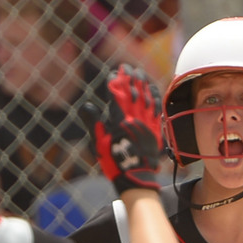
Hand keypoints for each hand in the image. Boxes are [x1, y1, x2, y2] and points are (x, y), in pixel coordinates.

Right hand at [81, 64, 162, 194]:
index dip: (115, 82)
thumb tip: (87, 105)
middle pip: (133, 92)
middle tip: (126, 67)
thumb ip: (93, 122)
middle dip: (129, 78)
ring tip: (139, 72)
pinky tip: (152, 88)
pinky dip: (154, 96)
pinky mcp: (155, 129)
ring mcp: (146, 123)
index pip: (116, 95)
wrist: (136, 176)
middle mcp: (134, 119)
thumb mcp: (99, 143)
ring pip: (145, 98)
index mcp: (119, 121)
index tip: (113, 73)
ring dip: (142, 83)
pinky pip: (156, 108)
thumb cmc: (114, 161)